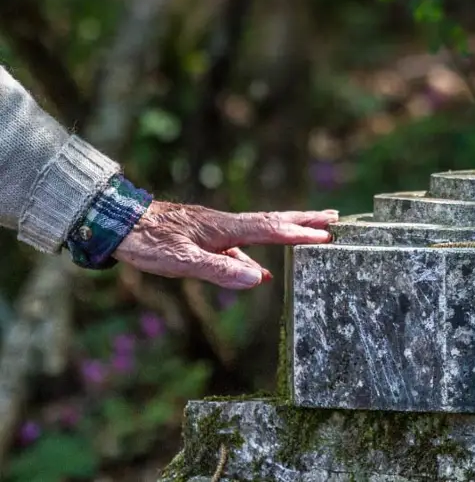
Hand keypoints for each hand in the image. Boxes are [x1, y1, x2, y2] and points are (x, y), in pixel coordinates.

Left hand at [112, 201, 338, 288]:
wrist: (117, 224)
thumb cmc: (147, 241)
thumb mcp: (182, 262)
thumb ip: (220, 270)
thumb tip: (260, 278)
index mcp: (224, 228)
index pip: (270, 230)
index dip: (299, 234)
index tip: (326, 236)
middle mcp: (226, 224)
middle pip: (273, 221)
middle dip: (305, 221)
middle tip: (335, 218)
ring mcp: (217, 230)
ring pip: (261, 230)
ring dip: (288, 231)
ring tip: (311, 234)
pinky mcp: (207, 237)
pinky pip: (244, 244)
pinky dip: (261, 251)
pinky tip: (261, 270)